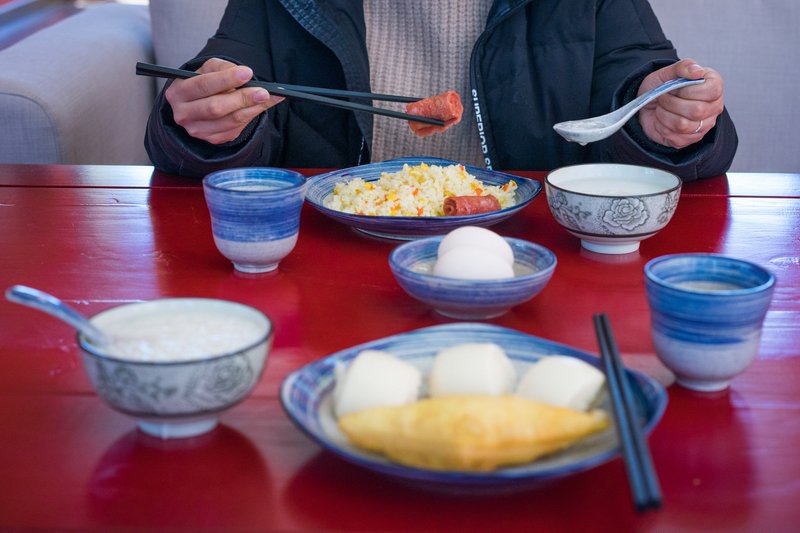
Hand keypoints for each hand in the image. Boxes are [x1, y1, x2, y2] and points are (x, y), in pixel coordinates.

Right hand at [165, 58, 283, 143]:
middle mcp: (184, 114)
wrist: (197, 103)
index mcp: (178, 92)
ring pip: (229, 121)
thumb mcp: (209, 69)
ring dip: (251, 109)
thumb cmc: (204, 82)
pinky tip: (260, 107)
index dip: (226, 79)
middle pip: (216, 108)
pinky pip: (235, 130)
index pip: (203, 85)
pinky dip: (250, 117)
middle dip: (242, 98)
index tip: (247, 73)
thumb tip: (246, 74)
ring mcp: (197, 130)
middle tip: (263, 91)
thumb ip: (224, 68)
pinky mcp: (211, 139)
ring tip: (267, 97)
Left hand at [636, 58, 724, 148]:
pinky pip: (675, 137)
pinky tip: (662, 119)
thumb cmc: (662, 87)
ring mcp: (704, 126)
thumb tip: (698, 72)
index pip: (712, 91)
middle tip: (663, 97)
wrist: (647, 105)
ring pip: (683, 125)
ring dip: (664, 114)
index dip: (688, 90)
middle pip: (697, 110)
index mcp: (714, 86)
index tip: (675, 87)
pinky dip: (662, 127)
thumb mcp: (668, 72)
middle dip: (671, 103)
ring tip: (662, 107)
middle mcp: (714, 107)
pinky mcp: (690, 139)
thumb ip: (683, 67)